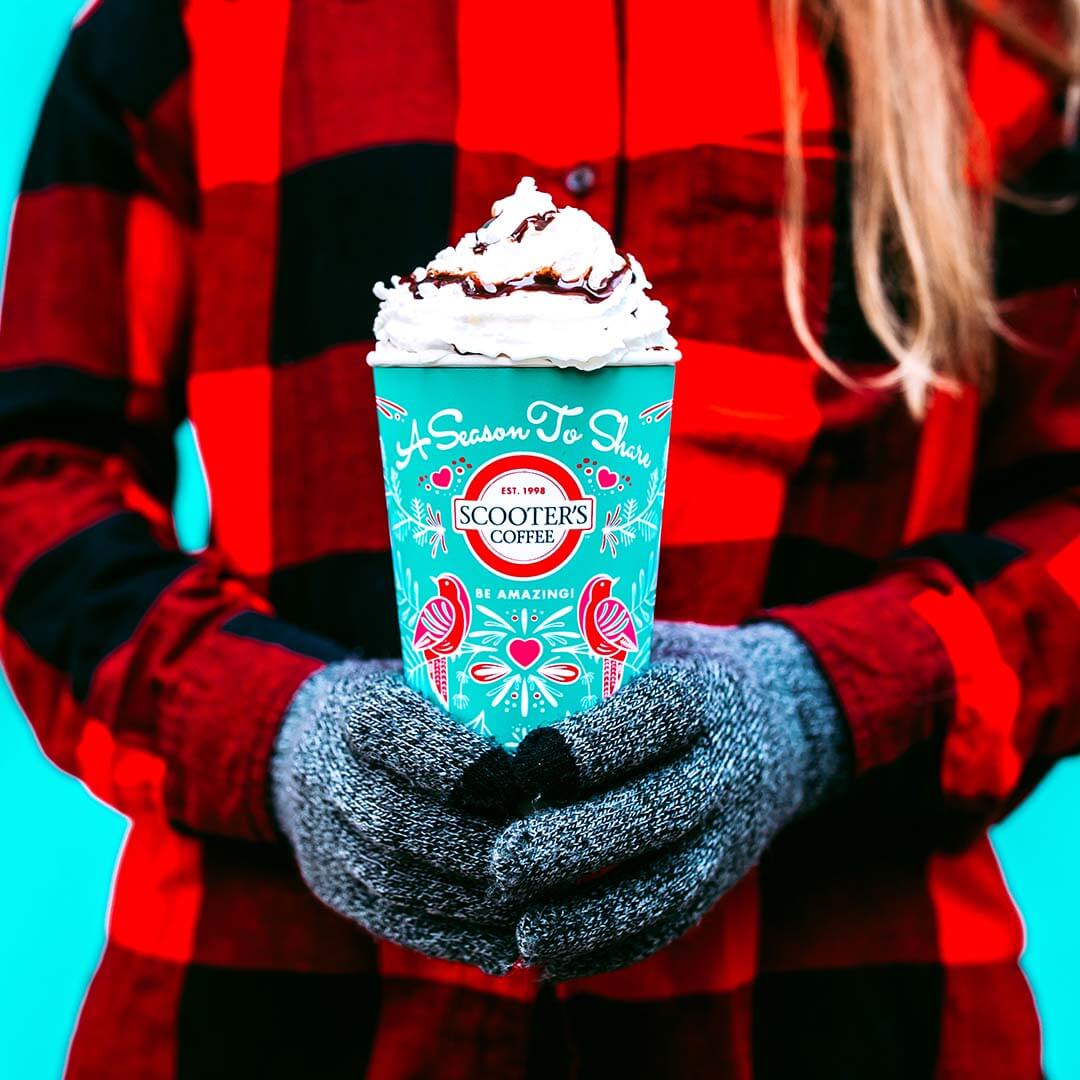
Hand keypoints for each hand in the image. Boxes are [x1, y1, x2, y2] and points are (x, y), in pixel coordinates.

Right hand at [272, 661, 521, 973]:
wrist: (306, 746)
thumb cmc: (405, 708)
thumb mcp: (433, 685)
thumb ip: (486, 706)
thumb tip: (573, 743)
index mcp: (356, 714)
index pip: (396, 733)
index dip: (460, 764)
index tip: (521, 781)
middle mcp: (331, 775)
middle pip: (396, 820)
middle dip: (475, 844)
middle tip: (542, 854)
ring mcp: (326, 837)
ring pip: (395, 880)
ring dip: (472, 902)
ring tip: (535, 902)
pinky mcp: (333, 887)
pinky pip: (392, 923)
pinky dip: (453, 940)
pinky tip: (505, 947)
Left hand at [494, 621, 850, 978]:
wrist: (776, 729)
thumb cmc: (676, 676)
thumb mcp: (651, 645)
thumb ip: (588, 654)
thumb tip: (480, 655)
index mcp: (703, 695)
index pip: (656, 716)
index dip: (594, 743)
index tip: (526, 761)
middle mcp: (724, 765)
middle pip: (659, 809)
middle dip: (578, 842)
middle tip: (502, 861)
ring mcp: (729, 831)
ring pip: (668, 883)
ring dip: (593, 916)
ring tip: (524, 931)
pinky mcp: (720, 880)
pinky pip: (671, 923)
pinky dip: (612, 948)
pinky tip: (551, 959)